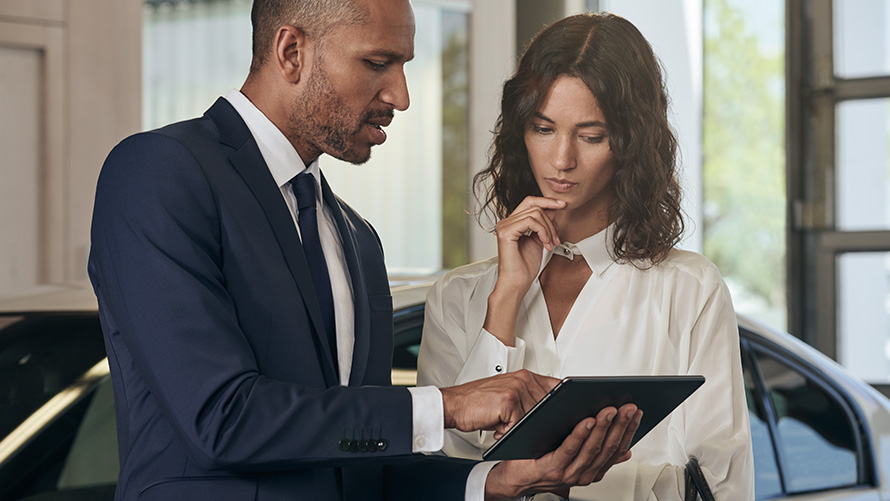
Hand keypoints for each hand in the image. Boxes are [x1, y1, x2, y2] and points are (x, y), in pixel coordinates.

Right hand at [440, 370, 558, 436]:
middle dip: (539, 422)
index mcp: (524, 376)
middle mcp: (523, 379)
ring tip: (503, 425)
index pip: (556, 387)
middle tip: (517, 426)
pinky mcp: (509, 401)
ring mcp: (517, 388)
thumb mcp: (507, 395)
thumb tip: (549, 415)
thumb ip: (527, 399)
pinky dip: (509, 431)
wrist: (454, 404)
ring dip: (520, 427)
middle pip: (548, 406)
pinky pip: (520, 423)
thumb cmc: (477, 402)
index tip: (567, 412)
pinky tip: (498, 428)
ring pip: (535, 417)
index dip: (563, 402)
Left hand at [484, 404, 642, 499]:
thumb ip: (599, 454)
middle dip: (621, 425)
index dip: (629, 430)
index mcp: (592, 470)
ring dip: (604, 427)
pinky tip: (586, 421)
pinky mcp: (552, 468)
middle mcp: (583, 474)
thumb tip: (625, 450)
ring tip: (610, 410)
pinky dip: (580, 434)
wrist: (515, 477)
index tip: (636, 412)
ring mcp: (568, 473)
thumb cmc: (542, 462)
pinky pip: (569, 449)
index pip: (617, 449)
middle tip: (627, 407)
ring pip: (592, 448)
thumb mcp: (576, 459)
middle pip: (608, 447)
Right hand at [492, 196, 565, 294]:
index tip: (562, 205)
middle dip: (550, 220)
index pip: (529, 202)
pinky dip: (543, 232)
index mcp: (511, 223)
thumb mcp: (539, 240)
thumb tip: (552, 209)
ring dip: (548, 229)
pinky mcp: (506, 232)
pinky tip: (545, 243)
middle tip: (556, 237)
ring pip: (535, 213)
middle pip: (533, 205)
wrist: (517, 284)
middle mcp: (506, 222)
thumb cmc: (524, 268)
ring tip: (550, 244)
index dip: (547, 201)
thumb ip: (543, 225)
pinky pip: (531, 221)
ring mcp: (504, 226)